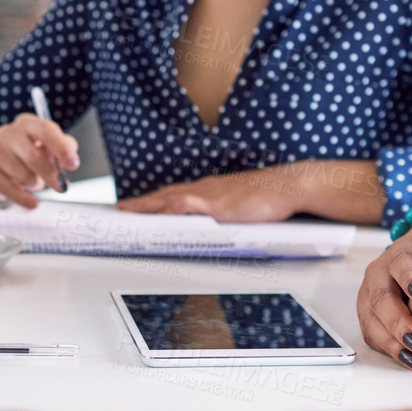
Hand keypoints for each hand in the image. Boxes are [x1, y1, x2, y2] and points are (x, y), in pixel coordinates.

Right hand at [0, 113, 79, 207]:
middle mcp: (9, 134)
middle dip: (51, 175)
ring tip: (33, 181)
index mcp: (28, 123)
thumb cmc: (25, 152)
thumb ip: (63, 147)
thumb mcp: (46, 145)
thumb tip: (71, 160)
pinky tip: (32, 203)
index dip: (61, 148)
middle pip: (34, 157)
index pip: (46, 130)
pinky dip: (24, 199)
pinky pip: (10, 190)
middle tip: (60, 186)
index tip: (72, 164)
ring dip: (35, 184)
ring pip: (24, 177)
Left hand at [117, 166, 299, 221]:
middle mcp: (206, 189)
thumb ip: (225, 213)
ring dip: (148, 205)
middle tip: (122, 208)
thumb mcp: (242, 205)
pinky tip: (157, 216)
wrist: (289, 185)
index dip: (156, 200)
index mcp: (211, 190)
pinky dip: (169, 211)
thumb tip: (215, 225)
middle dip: (143, 202)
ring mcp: (210, 195)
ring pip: (170, 199)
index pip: (176, 194)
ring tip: (128, 211)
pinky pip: (186, 207)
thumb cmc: (271, 196)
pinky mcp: (218, 204)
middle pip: (167, 194)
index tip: (139, 205)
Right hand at [357, 218, 411, 369]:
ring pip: (372, 319)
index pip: (401, 262)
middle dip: (400, 323)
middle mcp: (380, 272)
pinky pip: (373, 334)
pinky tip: (408, 361)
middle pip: (382, 297)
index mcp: (402, 252)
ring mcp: (369, 294)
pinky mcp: (368, 314)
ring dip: (393, 342)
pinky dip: (389, 349)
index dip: (410, 277)